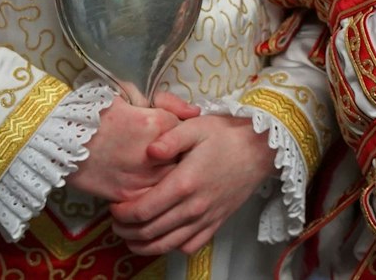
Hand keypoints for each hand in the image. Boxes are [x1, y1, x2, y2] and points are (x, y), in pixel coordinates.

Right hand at [64, 92, 191, 201]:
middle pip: (185, 158)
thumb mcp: (130, 93)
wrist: (58, 136)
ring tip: (160, 168)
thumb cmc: (95, 110)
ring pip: (172, 180)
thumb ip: (167, 101)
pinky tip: (148, 183)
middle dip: (181, 155)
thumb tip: (194, 112)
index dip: (183, 132)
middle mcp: (153, 153)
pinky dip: (155, 192)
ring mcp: (141, 177)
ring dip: (171, 175)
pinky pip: (154, 198)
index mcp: (156, 123)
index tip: (175, 133)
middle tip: (173, 154)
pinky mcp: (128, 195)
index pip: (188, 131)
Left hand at [109, 110, 275, 255]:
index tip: (114, 206)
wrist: (261, 148)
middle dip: (126, 230)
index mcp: (184, 183)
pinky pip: (189, 246)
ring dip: (143, 245)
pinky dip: (171, 247)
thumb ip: (169, 139)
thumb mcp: (196, 127)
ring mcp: (206, 218)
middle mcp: (194, 207)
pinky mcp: (216, 223)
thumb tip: (148, 152)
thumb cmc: (227, 135)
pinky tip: (163, 238)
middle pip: (149, 232)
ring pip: (166, 245)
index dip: (121, 214)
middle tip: (116, 221)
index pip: (142, 211)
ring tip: (131, 235)